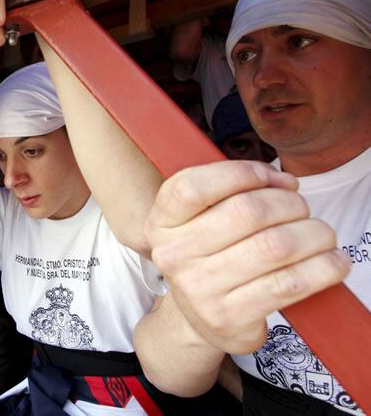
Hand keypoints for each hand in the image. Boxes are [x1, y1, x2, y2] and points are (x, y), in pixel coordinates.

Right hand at [144, 160, 349, 353]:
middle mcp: (174, 255)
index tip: (271, 177)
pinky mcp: (231, 317)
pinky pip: (291, 283)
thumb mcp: (198, 221)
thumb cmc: (210, 256)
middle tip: (301, 208)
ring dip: (313, 233)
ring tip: (321, 234)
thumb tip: (284, 182)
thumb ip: (229, 191)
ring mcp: (200, 289)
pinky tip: (331, 261)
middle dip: (289, 203)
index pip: (193, 187)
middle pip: (246, 211)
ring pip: (275, 246)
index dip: (240, 173)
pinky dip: (323, 267)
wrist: (199, 319)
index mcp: (161, 223)